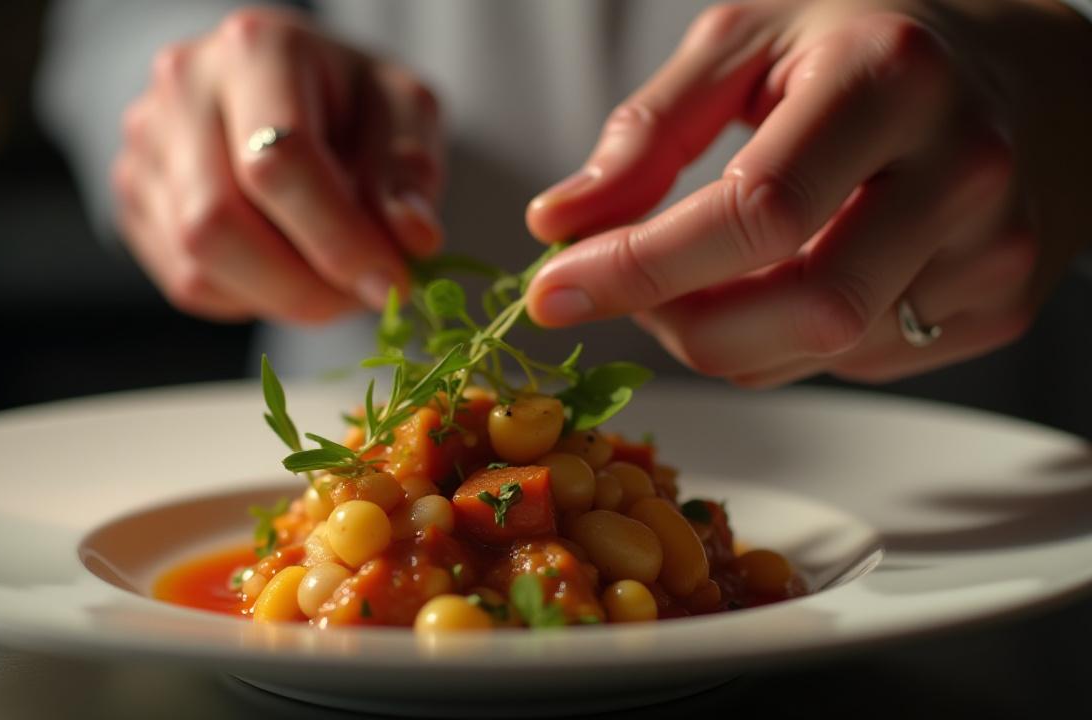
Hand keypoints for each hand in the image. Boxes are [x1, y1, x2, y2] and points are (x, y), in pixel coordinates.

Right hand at [112, 8, 442, 322]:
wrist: (290, 89)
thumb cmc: (350, 98)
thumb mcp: (402, 111)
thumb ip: (408, 172)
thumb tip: (411, 241)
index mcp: (256, 49)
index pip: (278, 163)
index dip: (338, 239)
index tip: (392, 283)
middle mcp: (181, 90)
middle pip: (216, 224)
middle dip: (301, 286)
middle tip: (361, 299)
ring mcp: (145, 146)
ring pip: (196, 266)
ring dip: (279, 298)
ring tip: (332, 283)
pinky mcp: (134, 199)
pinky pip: (187, 283)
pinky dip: (249, 296)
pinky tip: (286, 267)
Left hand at [525, 0, 1091, 385]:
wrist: (1034, 72)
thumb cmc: (872, 42)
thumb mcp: (749, 40)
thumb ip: (649, 130)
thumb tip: (562, 223)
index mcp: (889, 81)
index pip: (755, 213)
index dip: (641, 267)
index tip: (555, 290)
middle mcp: (961, 173)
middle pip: (803, 309)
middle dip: (683, 324)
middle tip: (630, 289)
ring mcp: (993, 253)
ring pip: (819, 351)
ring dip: (728, 335)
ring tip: (705, 273)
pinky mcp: (998, 309)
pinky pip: (857, 363)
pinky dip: (789, 339)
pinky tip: (791, 277)